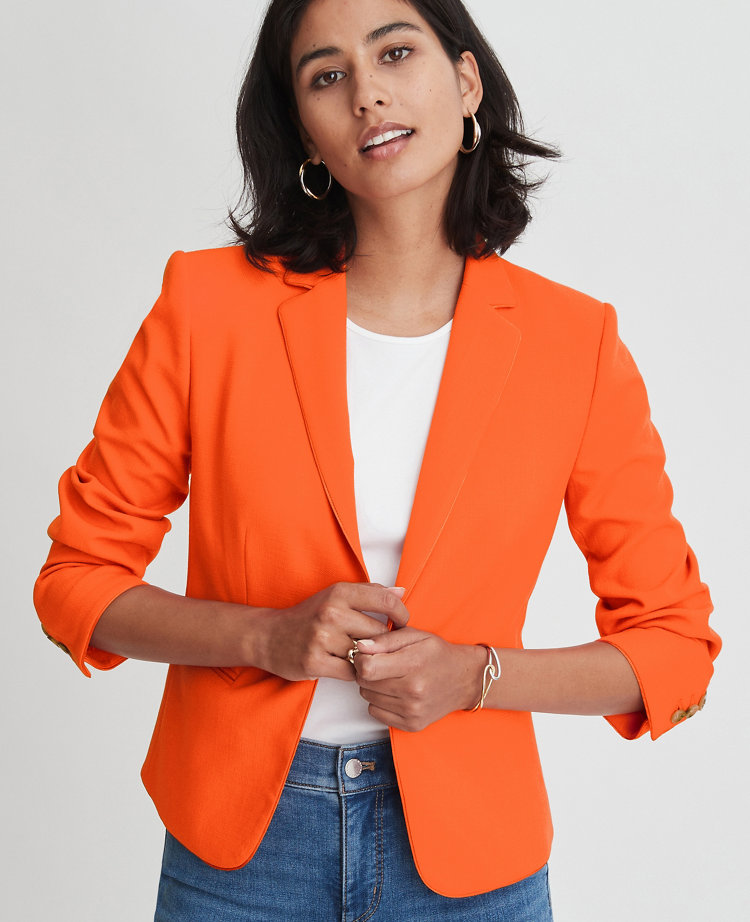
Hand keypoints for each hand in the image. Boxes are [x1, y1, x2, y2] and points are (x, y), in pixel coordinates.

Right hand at [253, 582, 408, 681]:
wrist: (268, 636)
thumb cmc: (309, 616)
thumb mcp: (336, 596)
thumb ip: (370, 593)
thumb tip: (402, 591)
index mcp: (339, 592)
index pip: (386, 600)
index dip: (401, 614)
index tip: (403, 623)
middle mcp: (331, 612)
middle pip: (378, 632)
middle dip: (382, 641)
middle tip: (378, 646)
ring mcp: (321, 638)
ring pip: (365, 654)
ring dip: (367, 659)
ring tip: (360, 656)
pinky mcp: (314, 662)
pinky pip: (352, 673)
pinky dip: (354, 673)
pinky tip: (347, 666)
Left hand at [353, 628, 485, 731]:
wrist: (465, 680)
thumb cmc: (438, 654)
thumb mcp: (415, 635)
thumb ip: (385, 640)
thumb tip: (360, 647)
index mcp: (413, 665)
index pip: (367, 668)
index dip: (361, 659)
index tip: (368, 654)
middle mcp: (413, 691)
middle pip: (364, 683)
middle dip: (366, 671)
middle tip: (381, 664)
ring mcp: (412, 711)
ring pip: (368, 698)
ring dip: (373, 686)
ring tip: (391, 677)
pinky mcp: (411, 725)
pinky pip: (375, 712)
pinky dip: (380, 702)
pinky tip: (395, 692)